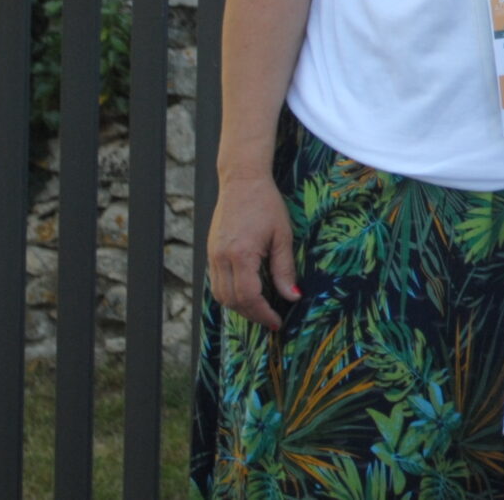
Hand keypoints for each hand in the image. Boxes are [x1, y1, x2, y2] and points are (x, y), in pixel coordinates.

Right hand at [207, 172, 299, 331]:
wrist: (242, 181)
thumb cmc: (266, 204)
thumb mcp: (282, 236)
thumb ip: (284, 269)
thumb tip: (292, 297)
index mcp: (240, 255)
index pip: (249, 297)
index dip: (263, 313)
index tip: (277, 322)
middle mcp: (221, 259)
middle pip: (232, 301)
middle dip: (252, 314)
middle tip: (271, 319)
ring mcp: (212, 256)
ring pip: (220, 295)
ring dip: (239, 306)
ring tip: (260, 310)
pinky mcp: (210, 252)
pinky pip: (216, 282)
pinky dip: (230, 293)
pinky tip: (247, 292)